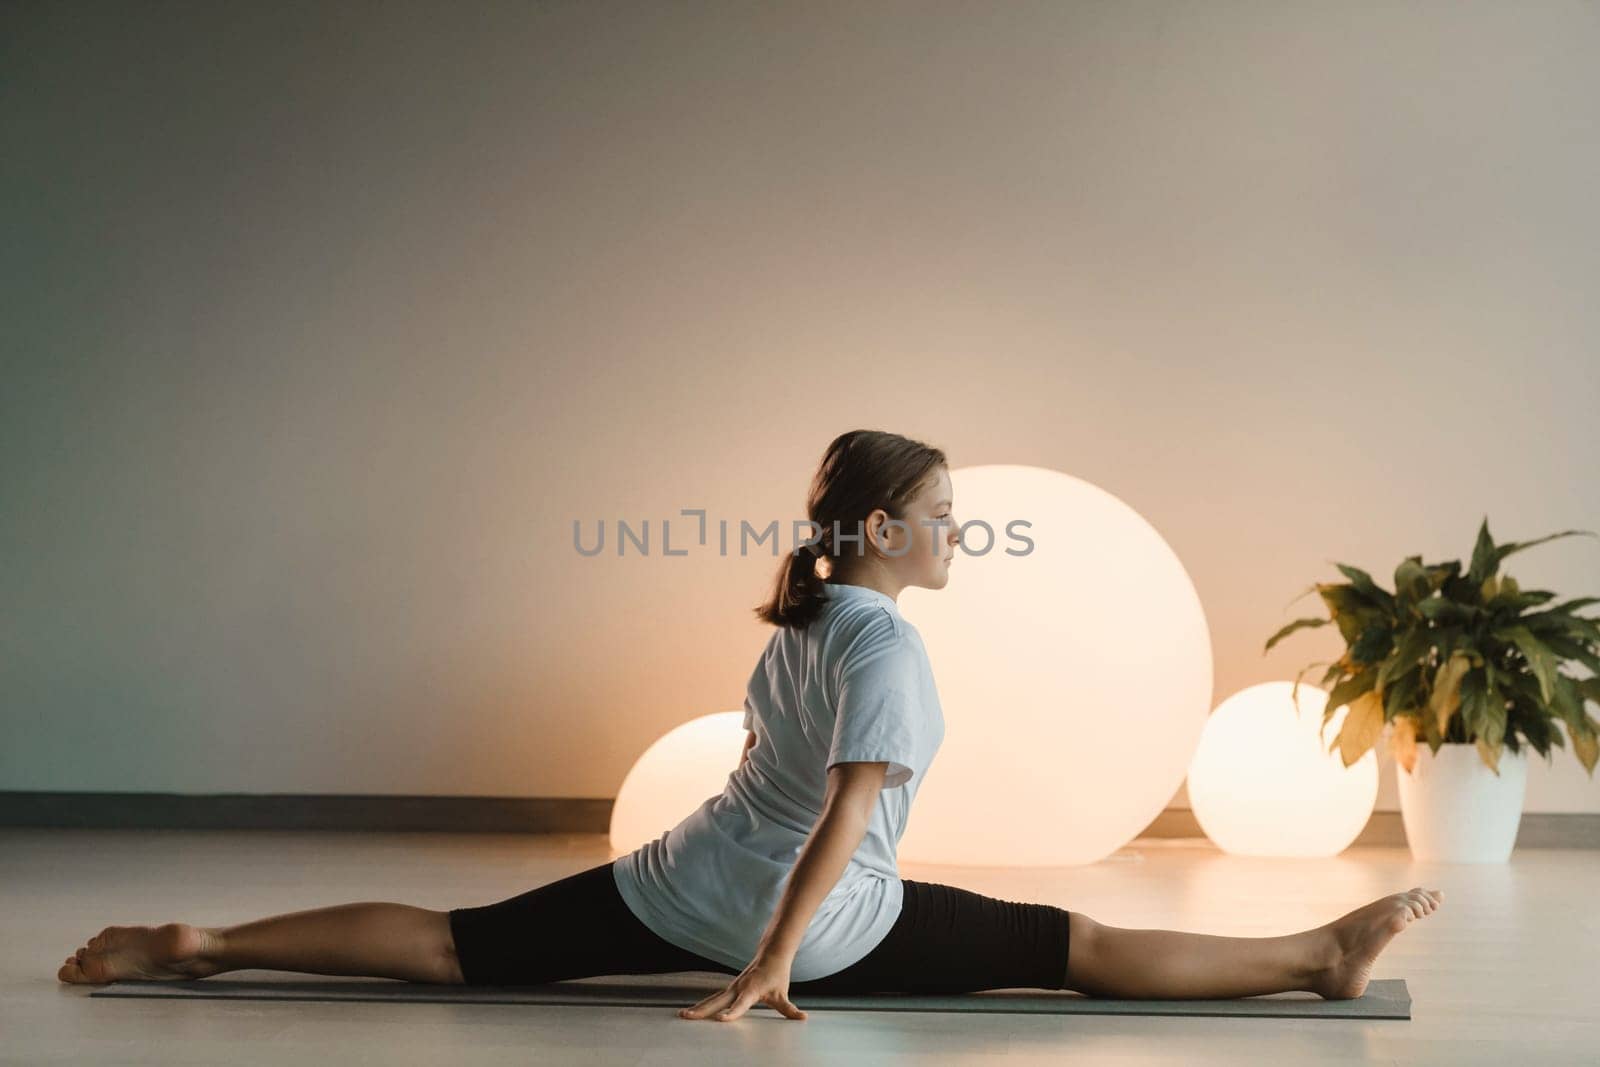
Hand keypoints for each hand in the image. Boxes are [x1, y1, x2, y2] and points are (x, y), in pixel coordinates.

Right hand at [678, 952, 808, 1022]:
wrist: (771, 954)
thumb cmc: (777, 974)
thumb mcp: (783, 993)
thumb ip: (789, 1009)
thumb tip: (803, 1018)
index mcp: (750, 990)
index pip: (740, 1004)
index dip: (732, 1013)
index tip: (721, 1020)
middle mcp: (738, 988)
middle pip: (717, 1001)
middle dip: (702, 1010)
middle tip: (687, 1017)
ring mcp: (732, 987)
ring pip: (712, 999)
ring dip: (698, 1007)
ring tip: (683, 1016)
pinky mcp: (730, 988)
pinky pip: (714, 997)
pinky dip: (703, 1004)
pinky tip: (693, 1012)